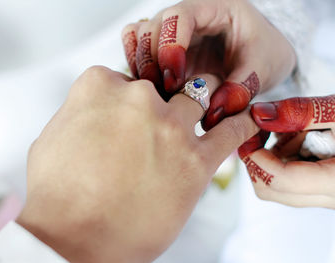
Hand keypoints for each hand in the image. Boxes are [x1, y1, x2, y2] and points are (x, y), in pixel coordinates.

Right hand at [17, 66, 258, 262]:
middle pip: (161, 88)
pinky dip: (240, 123)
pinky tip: (245, 120)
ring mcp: (169, 126)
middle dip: (160, 104)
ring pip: (200, 96)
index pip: (125, 78)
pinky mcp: (196, 159)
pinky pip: (231, 130)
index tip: (130, 117)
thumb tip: (94, 116)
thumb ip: (79, 115)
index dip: (128, 101)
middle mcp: (137, 98)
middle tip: (158, 127)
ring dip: (201, 106)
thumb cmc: (56, 195)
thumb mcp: (52, 137)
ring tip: (205, 115)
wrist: (73, 240)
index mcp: (99, 87)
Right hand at [121, 0, 295, 129]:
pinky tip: (154, 90)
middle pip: (150, 28)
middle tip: (168, 93)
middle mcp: (185, 17)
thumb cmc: (263, 54)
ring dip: (143, 69)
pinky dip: (138, 71)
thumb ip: (241, 88)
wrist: (259, 59)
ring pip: (137, 39)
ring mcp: (170, 33)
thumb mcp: (263, 68)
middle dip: (153, 63)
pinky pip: (136, 51)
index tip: (176, 79)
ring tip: (161, 94)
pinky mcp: (162, 51)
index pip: (178, 16)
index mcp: (212, 8)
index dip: (171, 45)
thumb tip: (213, 113)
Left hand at [238, 95, 334, 208]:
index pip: (278, 179)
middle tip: (269, 126)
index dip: (254, 153)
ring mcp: (330, 199)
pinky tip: (304, 138)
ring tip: (298, 129)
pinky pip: (293, 184)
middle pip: (271, 190)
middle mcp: (333, 199)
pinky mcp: (327, 193)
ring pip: (279, 189)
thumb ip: (301, 112)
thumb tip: (258, 114)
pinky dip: (288, 160)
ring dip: (275, 157)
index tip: (248, 128)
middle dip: (261, 156)